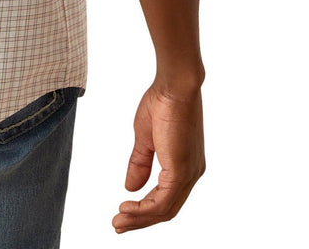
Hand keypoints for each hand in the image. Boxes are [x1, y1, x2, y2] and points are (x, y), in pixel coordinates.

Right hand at [112, 80, 204, 232]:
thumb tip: (130, 187)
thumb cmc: (162, 101)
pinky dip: (143, 210)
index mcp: (184, 165)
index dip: (144, 208)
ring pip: (164, 210)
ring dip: (139, 218)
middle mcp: (191, 173)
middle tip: (118, 225)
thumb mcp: (146, 137)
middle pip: (166, 210)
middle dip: (140, 220)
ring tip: (119, 220)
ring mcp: (188, 173)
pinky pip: (162, 202)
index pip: (165, 197)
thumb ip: (140, 163)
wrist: (174, 84)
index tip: (122, 212)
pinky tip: (127, 208)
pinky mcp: (181, 171)